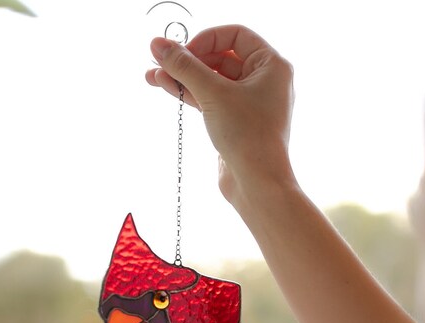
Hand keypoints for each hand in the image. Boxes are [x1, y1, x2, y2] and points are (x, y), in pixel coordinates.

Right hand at [146, 25, 296, 205]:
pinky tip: (165, 86)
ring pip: (212, 81)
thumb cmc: (248, 137)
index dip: (206, 39)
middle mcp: (264, 82)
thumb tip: (158, 45)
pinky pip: (210, 100)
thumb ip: (184, 66)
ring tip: (153, 75)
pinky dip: (190, 94)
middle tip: (160, 60)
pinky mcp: (235, 123)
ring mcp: (249, 104)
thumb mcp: (213, 94)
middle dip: (189, 60)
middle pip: (220, 57)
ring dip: (183, 77)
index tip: (184, 52)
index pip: (235, 35)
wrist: (257, 184)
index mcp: (271, 66)